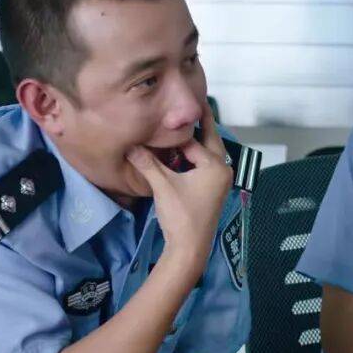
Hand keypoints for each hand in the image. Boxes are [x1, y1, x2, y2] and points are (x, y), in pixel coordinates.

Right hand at [126, 102, 231, 259]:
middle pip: (210, 140)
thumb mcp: (162, 185)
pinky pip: (205, 165)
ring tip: (183, 125)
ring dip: (196, 142)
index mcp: (215, 165)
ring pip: (208, 153)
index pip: (193, 141)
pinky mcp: (213, 190)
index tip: (172, 109)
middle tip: (193, 104)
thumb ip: (147, 162)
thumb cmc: (180, 215)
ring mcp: (220, 181)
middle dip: (200, 125)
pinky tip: (181, 152)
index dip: (177, 130)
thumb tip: (129, 145)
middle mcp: (223, 170)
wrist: (190, 248)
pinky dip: (195, 156)